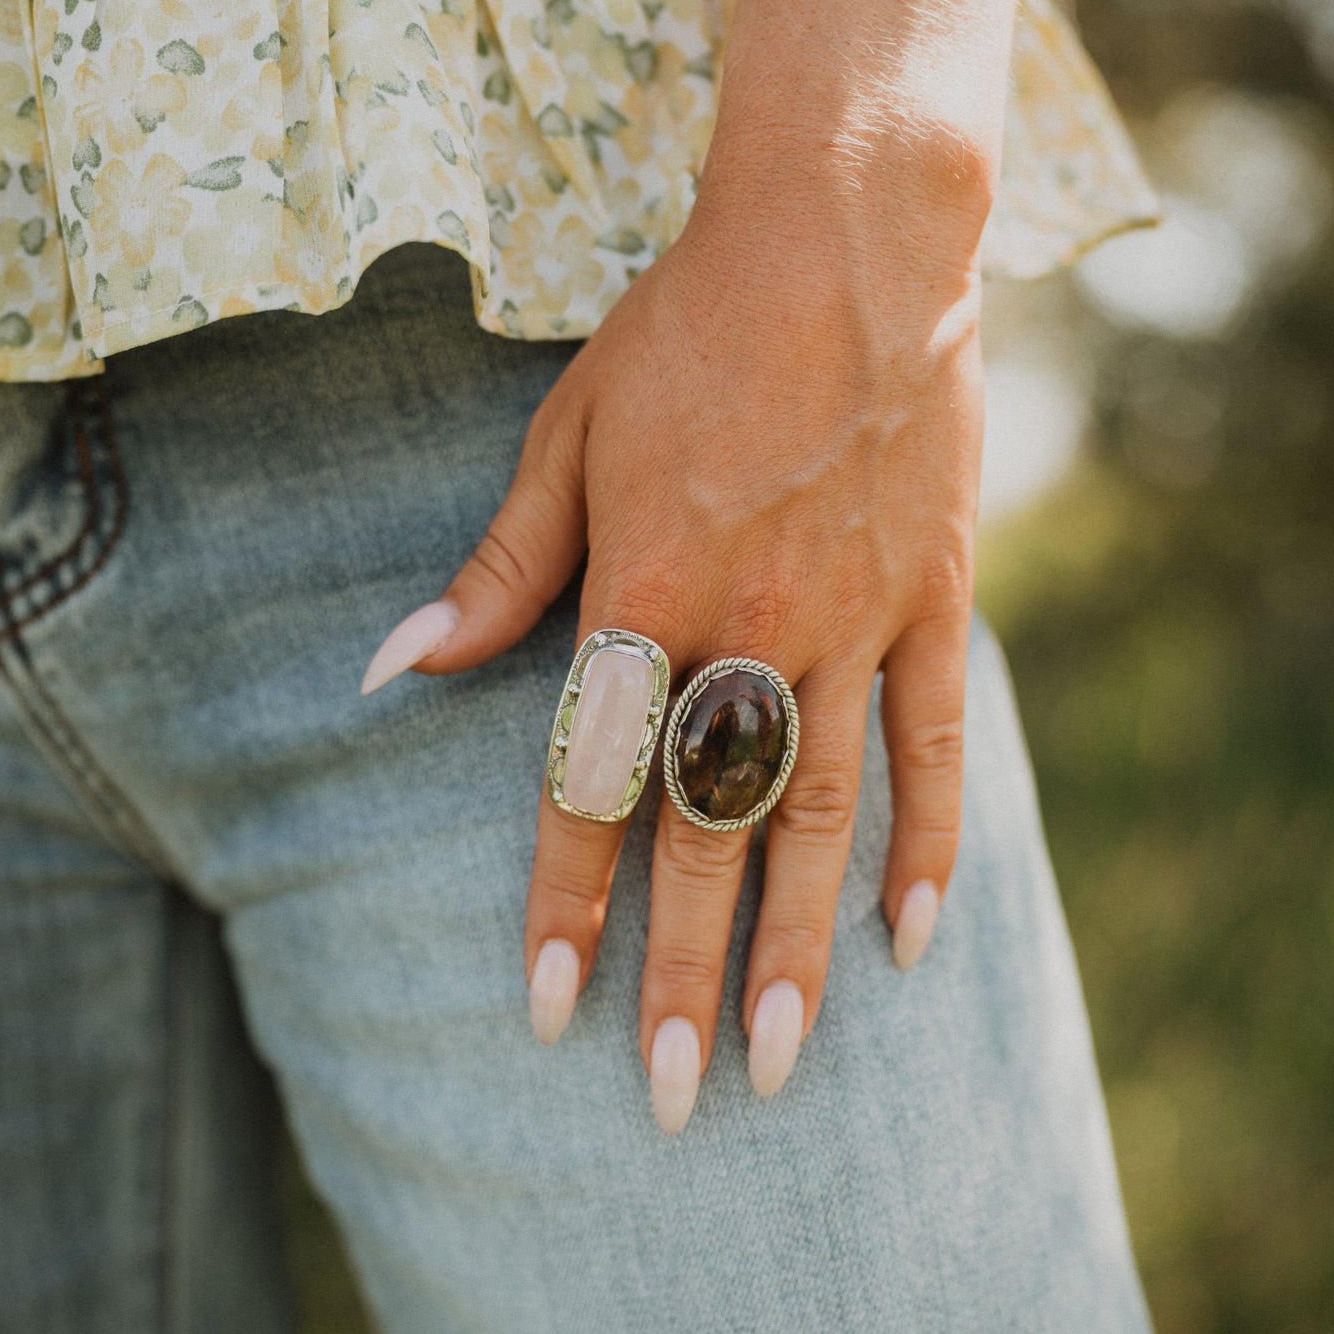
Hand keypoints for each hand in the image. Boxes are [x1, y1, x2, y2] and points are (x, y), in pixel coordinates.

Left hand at [361, 121, 986, 1129]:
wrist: (849, 234)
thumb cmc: (689, 330)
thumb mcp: (568, 435)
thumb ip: (499, 569)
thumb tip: (397, 669)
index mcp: (646, 594)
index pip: (591, 782)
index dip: (564, 902)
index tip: (544, 1010)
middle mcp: (753, 630)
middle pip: (709, 834)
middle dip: (686, 975)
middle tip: (677, 1099)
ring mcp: (855, 625)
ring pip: (823, 819)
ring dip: (800, 950)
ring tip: (787, 1065)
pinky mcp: (934, 600)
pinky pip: (935, 745)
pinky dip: (928, 844)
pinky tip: (913, 942)